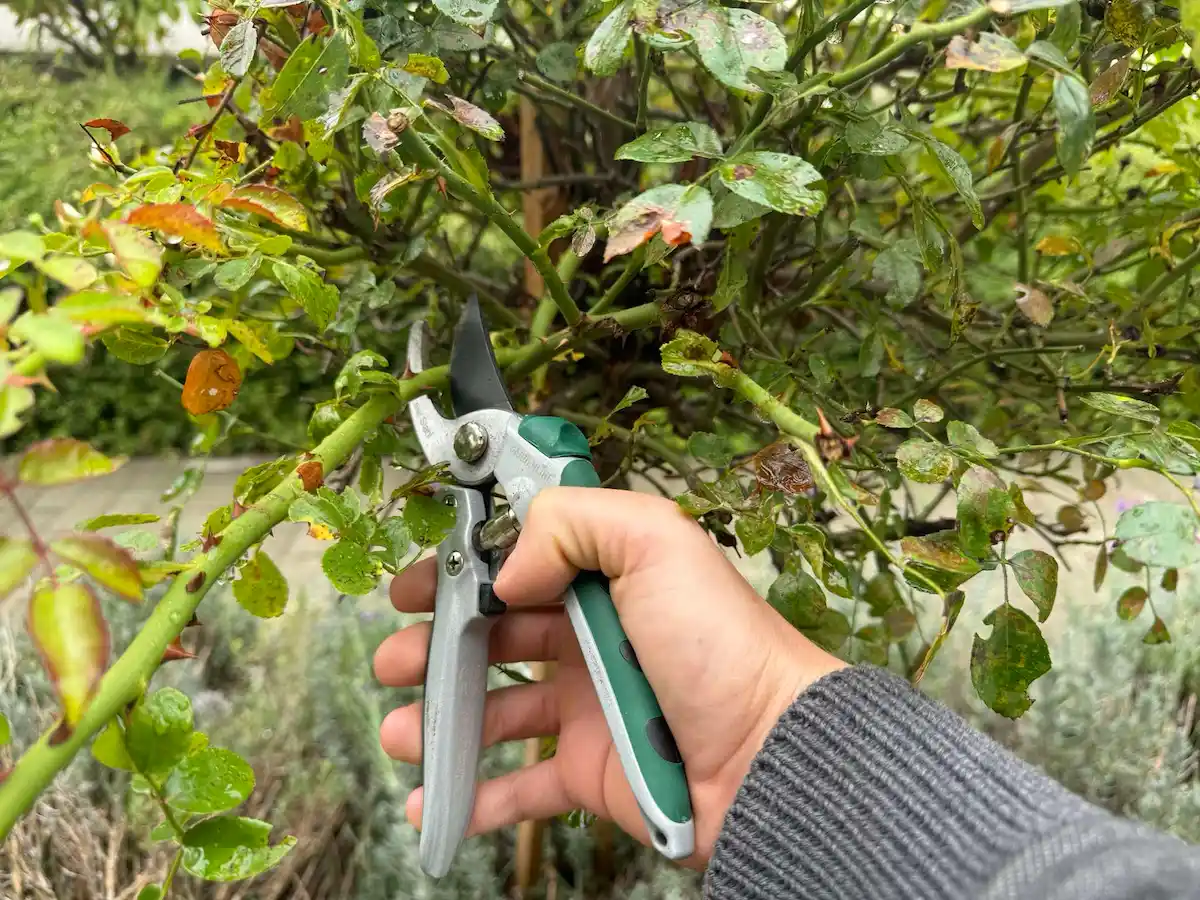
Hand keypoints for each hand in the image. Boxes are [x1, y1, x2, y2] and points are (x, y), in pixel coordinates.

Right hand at [374, 488, 844, 864]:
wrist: (769, 755)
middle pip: (494, 639)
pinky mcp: (590, 772)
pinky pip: (518, 787)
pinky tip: (432, 799)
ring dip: (440, 720)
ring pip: (495, 712)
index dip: (462, 574)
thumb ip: (575, 520)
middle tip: (393, 657)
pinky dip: (471, 795)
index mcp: (608, 582)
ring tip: (399, 731)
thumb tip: (510, 565)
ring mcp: (587, 710)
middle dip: (435, 646)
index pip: (519, 567)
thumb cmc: (721, 645)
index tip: (416, 585)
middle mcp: (593, 641)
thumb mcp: (656, 542)